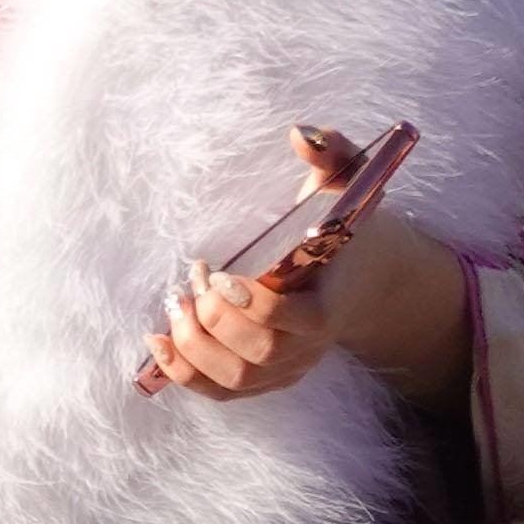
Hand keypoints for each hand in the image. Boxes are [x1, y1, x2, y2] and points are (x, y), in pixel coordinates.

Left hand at [142, 135, 464, 403]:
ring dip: (191, 344)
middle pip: (258, 351)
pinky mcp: (266, 379)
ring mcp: (289, 367)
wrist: (365, 277)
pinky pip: (219, 391)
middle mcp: (313, 344)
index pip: (297, 320)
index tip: (219, 272)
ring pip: (234, 377)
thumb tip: (301, 132)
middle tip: (192, 276)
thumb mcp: (348, 183)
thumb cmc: (347, 223)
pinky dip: (181, 373)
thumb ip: (330, 153)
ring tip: (175, 302)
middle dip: (213, 317)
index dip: (253, 304)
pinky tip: (157, 338)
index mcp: (333, 300)